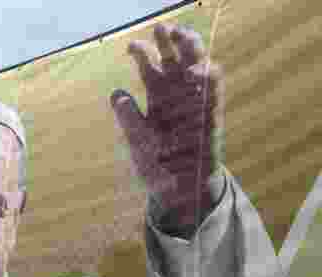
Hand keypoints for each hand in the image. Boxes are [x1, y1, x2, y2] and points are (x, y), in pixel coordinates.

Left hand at [111, 22, 223, 231]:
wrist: (179, 193)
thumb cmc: (157, 166)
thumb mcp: (138, 142)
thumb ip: (129, 119)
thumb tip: (116, 94)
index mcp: (157, 99)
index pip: (151, 68)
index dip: (143, 54)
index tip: (131, 47)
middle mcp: (178, 97)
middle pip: (177, 61)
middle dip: (172, 42)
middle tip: (163, 28)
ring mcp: (196, 105)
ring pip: (199, 68)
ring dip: (193, 51)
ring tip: (183, 37)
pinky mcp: (212, 118)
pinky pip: (214, 93)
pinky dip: (208, 79)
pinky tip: (196, 71)